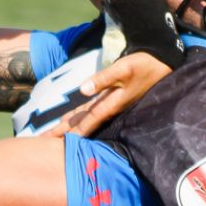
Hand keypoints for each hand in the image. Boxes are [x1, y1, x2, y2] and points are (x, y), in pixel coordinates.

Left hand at [44, 52, 171, 137]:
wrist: (161, 63)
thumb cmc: (142, 65)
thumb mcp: (123, 69)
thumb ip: (103, 79)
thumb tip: (82, 90)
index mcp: (110, 105)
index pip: (85, 122)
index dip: (69, 132)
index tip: (53, 142)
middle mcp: (109, 108)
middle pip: (82, 124)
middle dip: (64, 133)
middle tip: (44, 141)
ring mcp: (110, 104)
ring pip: (85, 118)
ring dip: (70, 126)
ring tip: (54, 135)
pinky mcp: (112, 99)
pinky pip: (90, 112)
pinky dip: (79, 116)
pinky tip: (72, 119)